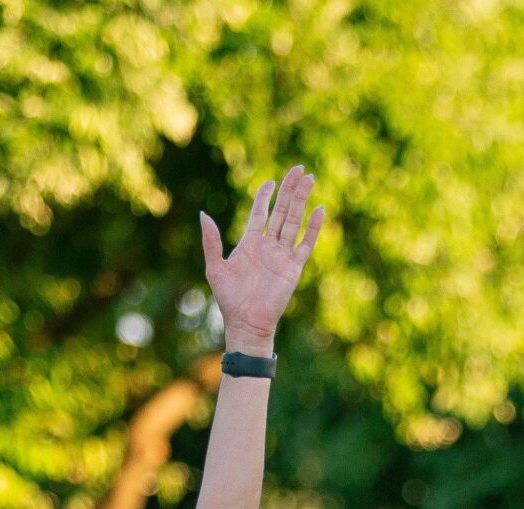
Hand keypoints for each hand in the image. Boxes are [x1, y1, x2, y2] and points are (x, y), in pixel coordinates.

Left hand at [201, 166, 324, 355]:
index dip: (265, 196)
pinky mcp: (293, 267)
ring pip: (294, 220)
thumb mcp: (215, 267)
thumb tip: (203, 214)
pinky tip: (320, 210)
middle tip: (299, 169)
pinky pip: (306, 244)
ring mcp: (282, 255)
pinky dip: (313, 228)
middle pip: (282, 210)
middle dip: (290, 189)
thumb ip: (211, 241)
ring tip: (310, 179)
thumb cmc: (229, 299)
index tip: (271, 181)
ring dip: (302, 200)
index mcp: (249, 242)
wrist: (246, 323)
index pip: (260, 212)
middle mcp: (268, 245)